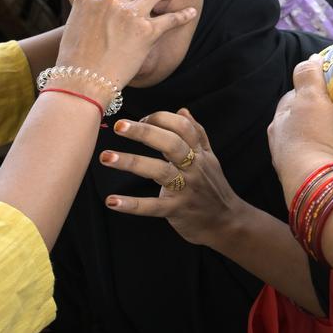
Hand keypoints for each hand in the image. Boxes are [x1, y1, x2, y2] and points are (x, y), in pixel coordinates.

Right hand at [56, 0, 197, 89]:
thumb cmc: (75, 61)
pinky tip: (192, 12)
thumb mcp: (74, 27)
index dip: (111, 10)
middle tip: (134, 21)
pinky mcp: (147, 30)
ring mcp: (131, 13)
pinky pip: (171, 19)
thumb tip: (102, 17)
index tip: (109, 25)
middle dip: (133, 5)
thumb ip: (90, 15)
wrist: (82, 82)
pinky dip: (183, 16)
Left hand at [100, 109, 243, 247]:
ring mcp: (186, 189)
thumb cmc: (213, 188)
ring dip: (132, 162)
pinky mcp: (176, 210)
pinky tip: (111, 201)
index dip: (161, 118)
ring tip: (106, 157)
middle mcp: (194, 168)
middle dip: (145, 132)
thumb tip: (182, 110)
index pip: (183, 127)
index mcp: (200, 154)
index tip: (140, 119)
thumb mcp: (210, 159)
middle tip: (119, 126)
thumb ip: (197, 135)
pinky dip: (132, 204)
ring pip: (159, 171)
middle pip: (171, 144)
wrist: (226, 222)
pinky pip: (152, 206)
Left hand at [268, 59, 332, 203]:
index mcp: (279, 122)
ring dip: (319, 138)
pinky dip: (324, 155)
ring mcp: (291, 164)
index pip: (292, 98)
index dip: (308, 91)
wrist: (317, 185)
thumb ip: (308, 76)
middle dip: (313, 117)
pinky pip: (316, 160)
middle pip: (298, 122)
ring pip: (306, 143)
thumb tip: (310, 58)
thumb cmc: (314, 137)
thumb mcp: (312, 98)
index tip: (327, 90)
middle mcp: (280, 143)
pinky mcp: (306, 181)